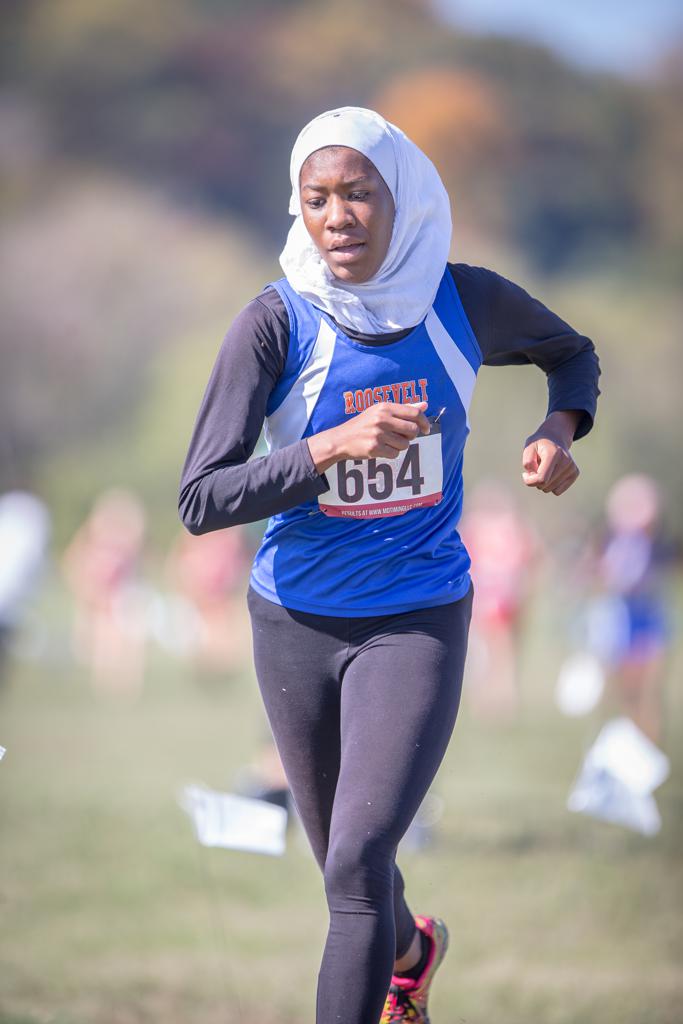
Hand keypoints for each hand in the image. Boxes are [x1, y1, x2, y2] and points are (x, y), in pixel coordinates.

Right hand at [307, 402, 430, 473]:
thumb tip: (425, 405)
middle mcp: (382, 418)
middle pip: (413, 430)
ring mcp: (378, 434)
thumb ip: (404, 408)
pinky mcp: (374, 448)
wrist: (341, 439)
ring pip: (405, 444)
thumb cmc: (364, 424)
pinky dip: (391, 453)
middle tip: (402, 436)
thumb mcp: (381, 411)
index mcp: (385, 407)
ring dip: (400, 446)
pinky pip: (395, 454)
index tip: (426, 429)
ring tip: (388, 442)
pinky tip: (381, 448)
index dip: (424, 422)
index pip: (414, 413)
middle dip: (411, 436)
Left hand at [522, 412, 580, 495]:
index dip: (530, 481)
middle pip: (545, 485)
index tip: (525, 475)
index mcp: (553, 454)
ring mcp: (572, 467)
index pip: (542, 479)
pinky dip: (551, 485)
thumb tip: (534, 476)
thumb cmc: (539, 444)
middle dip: (535, 480)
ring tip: (545, 469)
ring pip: (551, 489)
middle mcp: (565, 461)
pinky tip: (551, 474)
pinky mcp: (575, 473)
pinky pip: (558, 491)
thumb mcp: (528, 448)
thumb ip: (528, 462)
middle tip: (536, 468)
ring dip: (544, 483)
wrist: (555, 437)